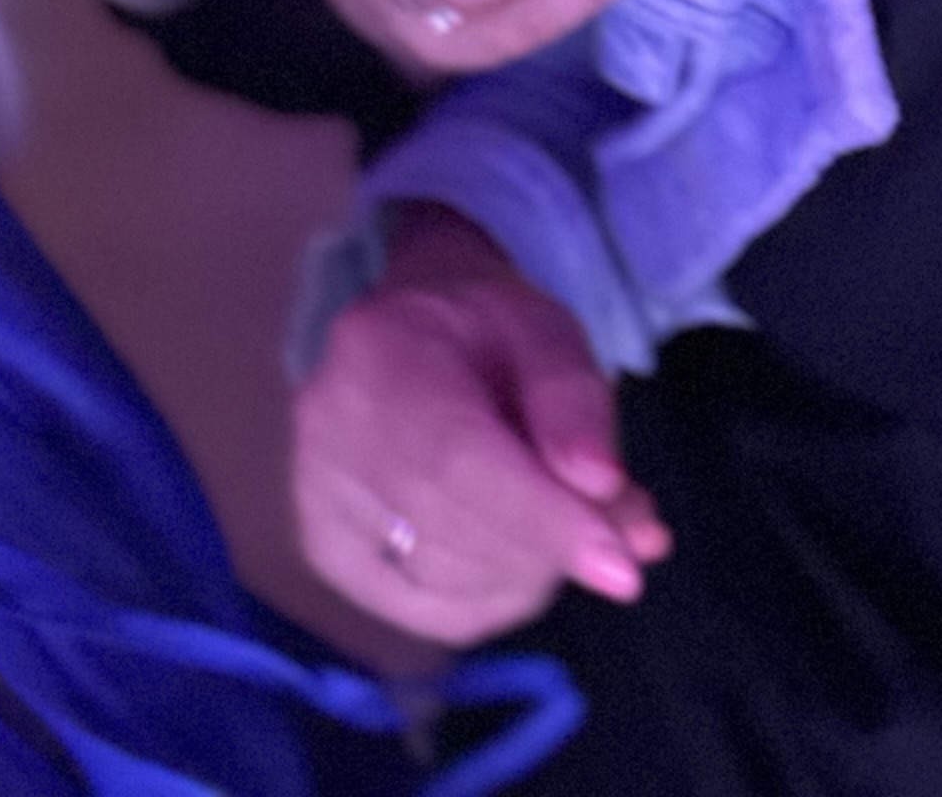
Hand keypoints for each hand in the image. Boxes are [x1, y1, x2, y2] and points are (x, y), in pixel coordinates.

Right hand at [292, 204, 670, 642]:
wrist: (412, 333)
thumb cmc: (484, 331)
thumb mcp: (544, 328)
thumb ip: (575, 399)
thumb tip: (598, 486)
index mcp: (378, 349)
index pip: (456, 459)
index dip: (539, 519)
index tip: (621, 567)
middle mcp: (326, 427)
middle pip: (453, 530)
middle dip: (553, 543)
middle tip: (626, 525)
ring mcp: (316, 495)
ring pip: (449, 582)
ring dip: (533, 569)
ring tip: (568, 517)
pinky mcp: (328, 550)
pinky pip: (433, 613)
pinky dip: (498, 596)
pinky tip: (518, 549)